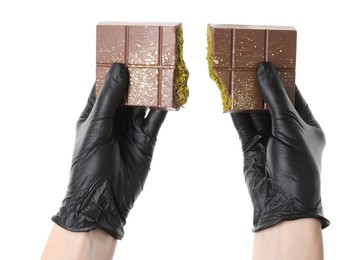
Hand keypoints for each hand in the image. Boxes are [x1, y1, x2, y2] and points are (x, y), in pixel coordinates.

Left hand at [52, 63, 166, 238]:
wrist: (104, 200)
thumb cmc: (89, 165)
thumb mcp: (96, 128)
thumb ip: (108, 100)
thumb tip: (118, 69)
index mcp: (95, 113)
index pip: (105, 85)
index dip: (115, 69)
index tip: (126, 51)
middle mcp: (114, 118)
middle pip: (128, 92)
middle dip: (139, 76)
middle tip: (151, 57)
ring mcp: (131, 128)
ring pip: (144, 103)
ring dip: (154, 89)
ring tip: (165, 71)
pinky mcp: (147, 139)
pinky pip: (157, 119)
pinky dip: (165, 108)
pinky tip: (172, 95)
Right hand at [231, 62, 329, 230]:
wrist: (281, 201)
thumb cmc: (297, 164)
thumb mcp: (289, 125)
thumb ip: (275, 96)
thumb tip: (264, 68)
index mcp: (305, 123)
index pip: (293, 94)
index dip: (281, 77)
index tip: (268, 59)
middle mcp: (287, 129)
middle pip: (271, 101)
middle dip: (260, 84)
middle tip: (248, 63)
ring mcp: (268, 137)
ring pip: (255, 112)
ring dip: (246, 96)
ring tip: (236, 75)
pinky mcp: (251, 145)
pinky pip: (242, 124)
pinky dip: (236, 112)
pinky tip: (229, 97)